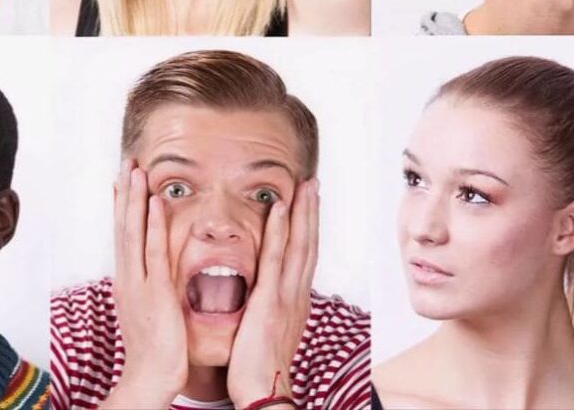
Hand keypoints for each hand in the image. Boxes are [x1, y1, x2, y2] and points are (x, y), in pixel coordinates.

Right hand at [100, 160, 187, 409]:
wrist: (150, 377)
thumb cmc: (155, 350)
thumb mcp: (150, 310)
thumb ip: (153, 287)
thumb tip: (157, 271)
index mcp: (129, 280)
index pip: (124, 235)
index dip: (123, 206)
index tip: (123, 180)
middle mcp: (128, 277)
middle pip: (123, 226)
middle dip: (125, 193)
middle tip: (127, 162)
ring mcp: (139, 283)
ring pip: (133, 232)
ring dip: (134, 199)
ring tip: (136, 170)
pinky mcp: (155, 292)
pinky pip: (153, 252)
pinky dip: (152, 226)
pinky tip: (153, 204)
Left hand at [228, 178, 318, 409]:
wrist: (262, 391)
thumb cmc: (259, 366)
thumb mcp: (269, 330)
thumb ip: (269, 307)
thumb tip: (266, 295)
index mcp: (294, 301)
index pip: (304, 256)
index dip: (308, 229)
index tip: (308, 205)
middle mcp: (296, 294)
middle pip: (308, 244)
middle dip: (312, 213)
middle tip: (313, 184)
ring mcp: (286, 296)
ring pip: (298, 245)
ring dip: (302, 213)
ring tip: (304, 185)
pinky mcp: (270, 301)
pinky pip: (275, 259)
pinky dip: (279, 232)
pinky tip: (280, 209)